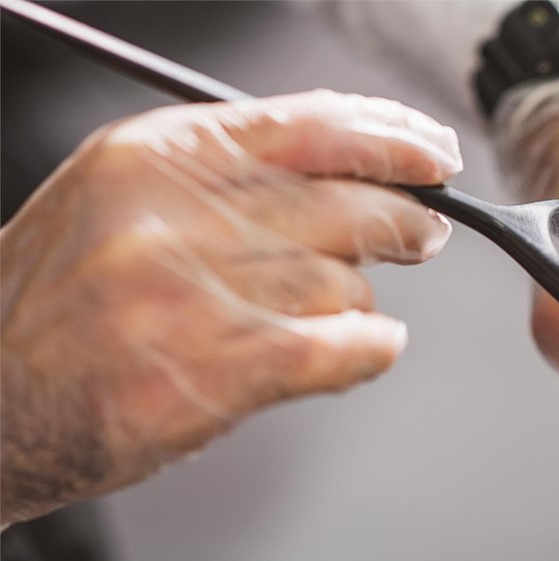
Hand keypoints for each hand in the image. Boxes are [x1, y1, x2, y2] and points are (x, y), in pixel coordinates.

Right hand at [0, 90, 461, 525]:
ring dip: (356, 301)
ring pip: (344, 283)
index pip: (309, 125)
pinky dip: (372, 348)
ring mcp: (190, 295)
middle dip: (405, 221)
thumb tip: (350, 171)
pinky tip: (369, 347)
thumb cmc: (61, 303)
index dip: (390, 138)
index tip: (432, 154)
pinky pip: (340, 346)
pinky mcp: (212, 372)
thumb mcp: (123, 198)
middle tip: (422, 234)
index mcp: (155, 157)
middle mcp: (171, 215)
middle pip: (344, 203)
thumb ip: (230, 175)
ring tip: (328, 314)